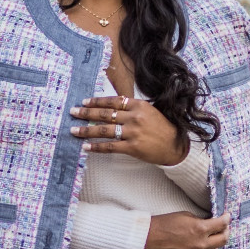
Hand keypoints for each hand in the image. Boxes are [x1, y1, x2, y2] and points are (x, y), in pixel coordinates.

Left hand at [70, 94, 185, 164]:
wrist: (175, 147)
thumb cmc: (163, 128)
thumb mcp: (150, 112)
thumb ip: (132, 109)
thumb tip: (112, 107)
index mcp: (139, 105)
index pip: (113, 101)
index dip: (97, 101)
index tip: (84, 102)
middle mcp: (134, 117)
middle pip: (105, 114)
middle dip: (86, 113)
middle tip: (73, 112)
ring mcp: (132, 132)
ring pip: (104, 130)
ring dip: (86, 130)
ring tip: (74, 130)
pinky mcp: (132, 147)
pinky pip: (109, 146)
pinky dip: (96, 146)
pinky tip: (86, 146)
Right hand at [143, 212, 229, 248]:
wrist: (149, 238)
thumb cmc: (165, 224)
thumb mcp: (185, 216)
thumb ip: (199, 221)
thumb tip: (209, 223)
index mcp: (200, 229)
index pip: (222, 224)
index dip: (226, 219)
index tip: (227, 217)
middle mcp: (201, 244)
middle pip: (223, 240)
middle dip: (225, 233)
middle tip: (223, 230)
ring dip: (214, 248)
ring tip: (209, 244)